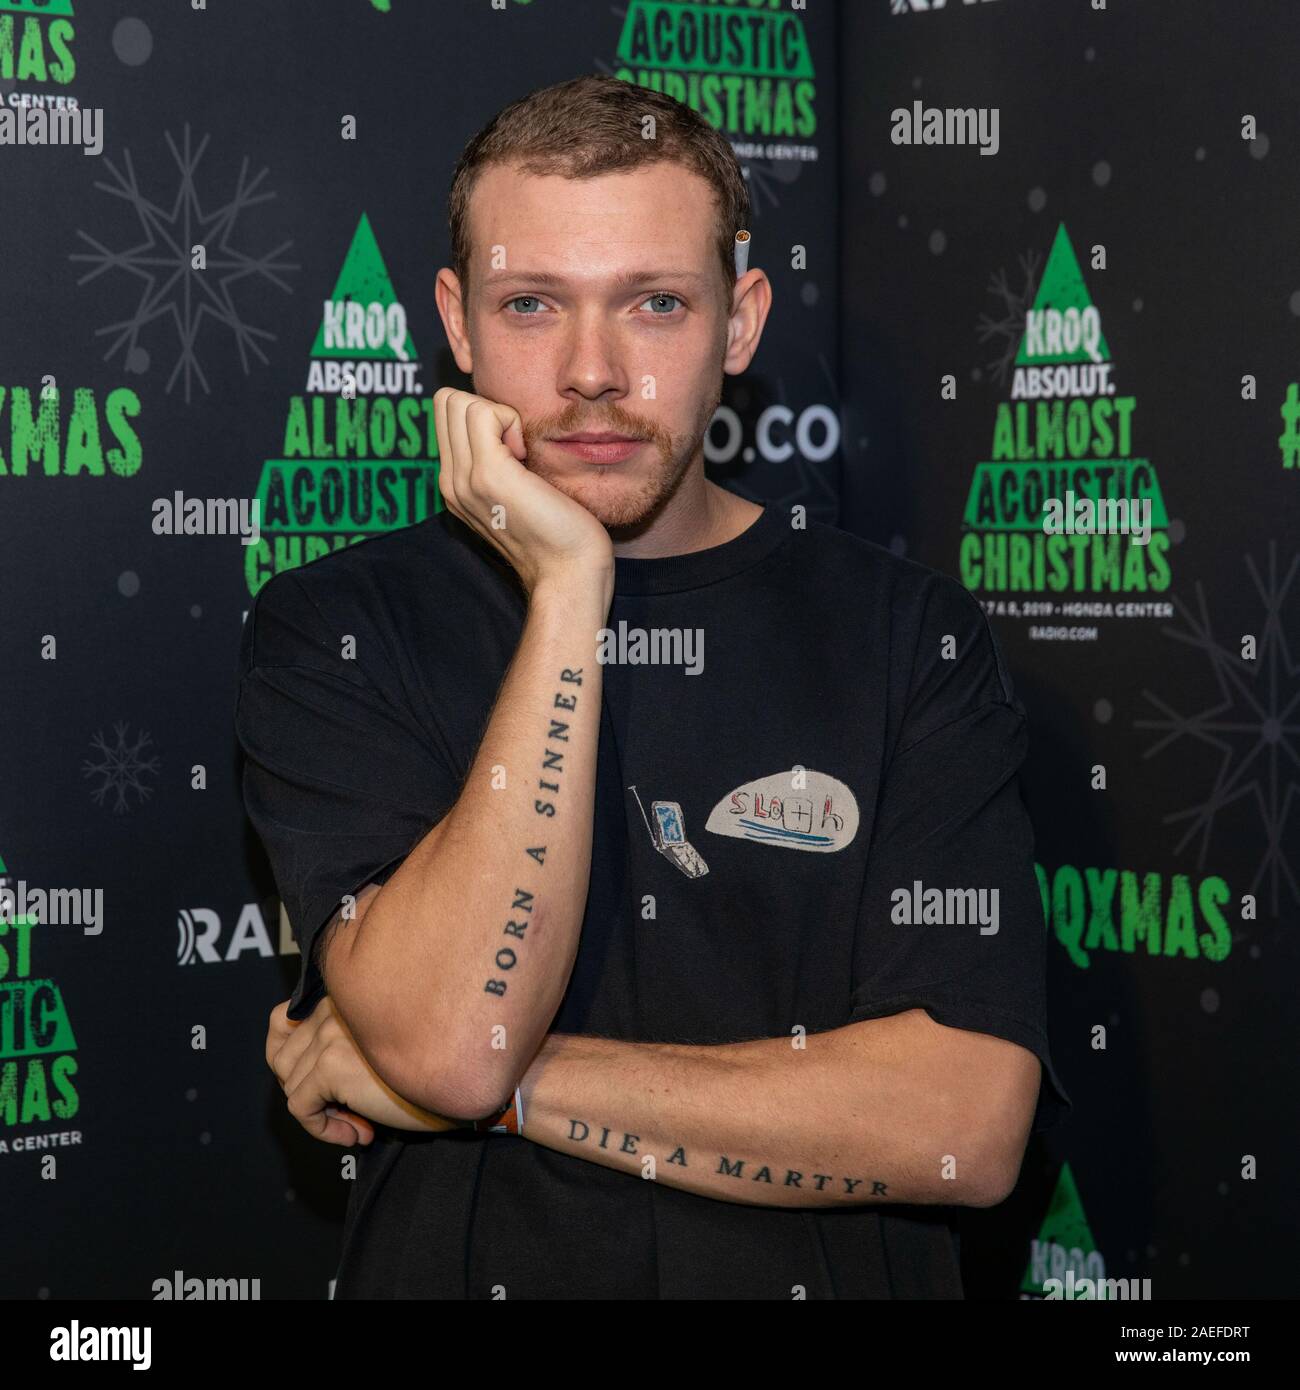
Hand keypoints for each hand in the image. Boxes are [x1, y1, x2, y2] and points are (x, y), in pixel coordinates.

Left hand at [266, 996, 466, 1144]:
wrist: (466, 1079)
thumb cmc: (433, 1065)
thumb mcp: (382, 1046)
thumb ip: (341, 1043)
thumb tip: (295, 1076)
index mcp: (346, 994)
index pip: (282, 1021)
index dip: (298, 1062)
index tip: (325, 1087)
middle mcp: (335, 1007)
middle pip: (281, 1057)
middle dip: (307, 1090)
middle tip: (346, 1109)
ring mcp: (330, 1034)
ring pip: (290, 1084)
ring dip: (320, 1112)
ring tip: (359, 1122)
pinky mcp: (331, 1066)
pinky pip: (299, 1108)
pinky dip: (322, 1129)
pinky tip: (358, 1132)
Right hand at [432, 386, 613, 595]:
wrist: (569, 572)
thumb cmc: (559, 532)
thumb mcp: (519, 493)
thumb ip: (503, 463)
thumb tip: (510, 428)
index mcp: (456, 485)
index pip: (446, 416)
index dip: (484, 416)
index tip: (514, 450)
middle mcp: (451, 482)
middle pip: (446, 402)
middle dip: (486, 409)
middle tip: (517, 446)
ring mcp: (464, 479)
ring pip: (457, 402)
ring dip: (497, 414)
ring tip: (521, 453)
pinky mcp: (488, 474)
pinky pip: (482, 411)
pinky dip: (509, 419)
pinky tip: (526, 456)